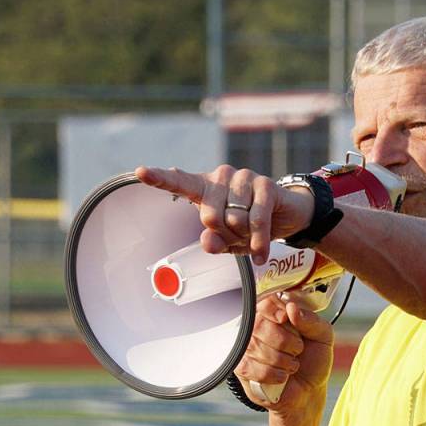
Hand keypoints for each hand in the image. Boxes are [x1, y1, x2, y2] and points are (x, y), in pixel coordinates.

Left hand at [134, 164, 314, 264]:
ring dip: (245, 236)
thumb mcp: (228, 241)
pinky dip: (258, 242)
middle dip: (226, 235)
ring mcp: (243, 177)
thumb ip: (214, 242)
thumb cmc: (248, 226)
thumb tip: (208, 241)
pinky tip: (260, 254)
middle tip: (238, 234)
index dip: (159, 178)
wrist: (286, 216)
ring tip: (252, 232)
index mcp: (205, 187)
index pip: (179, 182)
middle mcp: (221, 176)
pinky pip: (256, 221)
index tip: (140, 172)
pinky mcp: (265, 184)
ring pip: (234, 220)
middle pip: (210, 216)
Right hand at [235, 294, 333, 411]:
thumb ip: (311, 320)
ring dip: (280, 360)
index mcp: (276, 314)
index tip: (285, 320)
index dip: (274, 311)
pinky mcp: (241, 367)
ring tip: (292, 364)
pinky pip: (249, 367)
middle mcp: (257, 327)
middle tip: (297, 349)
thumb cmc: (313, 360)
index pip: (264, 302)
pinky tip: (282, 376)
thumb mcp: (323, 337)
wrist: (308, 390)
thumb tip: (291, 308)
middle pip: (258, 324)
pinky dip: (271, 374)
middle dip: (284, 341)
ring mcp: (246, 347)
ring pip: (254, 346)